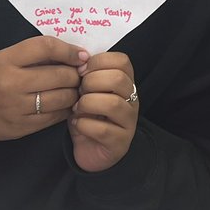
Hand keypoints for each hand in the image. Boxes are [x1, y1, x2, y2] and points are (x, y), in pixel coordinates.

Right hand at [0, 36, 86, 140]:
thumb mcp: (9, 57)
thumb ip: (39, 53)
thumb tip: (78, 56)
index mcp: (7, 60)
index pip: (46, 47)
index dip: (69, 50)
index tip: (81, 55)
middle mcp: (11, 83)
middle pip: (59, 75)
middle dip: (75, 74)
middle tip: (78, 75)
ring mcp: (16, 107)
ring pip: (61, 98)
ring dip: (73, 93)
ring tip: (72, 90)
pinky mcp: (21, 126)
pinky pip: (55, 117)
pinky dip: (65, 109)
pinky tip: (63, 104)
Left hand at [69, 52, 138, 172]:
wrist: (88, 149)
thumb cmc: (86, 115)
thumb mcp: (84, 91)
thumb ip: (84, 75)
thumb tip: (78, 62)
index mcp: (125, 83)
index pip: (122, 61)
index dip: (98, 62)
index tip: (81, 72)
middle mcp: (132, 101)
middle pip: (118, 79)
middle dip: (91, 82)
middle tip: (78, 92)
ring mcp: (129, 123)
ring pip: (113, 103)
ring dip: (87, 104)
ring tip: (77, 109)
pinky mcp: (120, 143)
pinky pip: (103, 129)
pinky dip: (83, 125)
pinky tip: (77, 125)